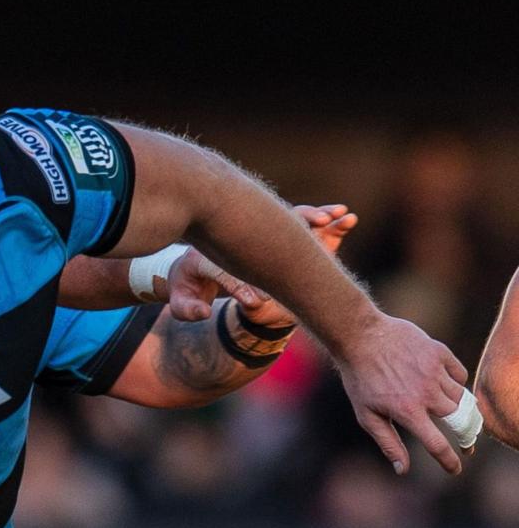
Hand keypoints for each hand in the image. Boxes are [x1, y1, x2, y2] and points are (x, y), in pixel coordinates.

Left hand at [164, 203, 356, 323]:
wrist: (192, 274)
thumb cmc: (188, 288)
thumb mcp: (182, 301)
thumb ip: (187, 308)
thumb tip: (202, 312)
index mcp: (210, 254)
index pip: (230, 265)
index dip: (243, 281)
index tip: (255, 302)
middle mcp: (238, 238)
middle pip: (266, 227)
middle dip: (296, 224)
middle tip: (321, 222)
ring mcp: (258, 236)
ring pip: (289, 221)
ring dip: (316, 217)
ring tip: (339, 215)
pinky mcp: (274, 240)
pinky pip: (300, 227)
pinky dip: (324, 223)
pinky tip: (347, 219)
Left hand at [236, 204, 357, 326]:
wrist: (277, 313)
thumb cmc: (257, 305)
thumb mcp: (250, 304)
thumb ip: (248, 299)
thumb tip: (251, 300)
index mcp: (266, 247)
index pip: (275, 226)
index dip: (288, 223)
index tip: (298, 222)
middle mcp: (286, 241)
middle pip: (300, 219)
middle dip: (313, 215)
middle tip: (325, 219)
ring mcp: (306, 244)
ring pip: (319, 224)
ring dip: (331, 216)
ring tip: (345, 216)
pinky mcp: (324, 251)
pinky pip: (333, 234)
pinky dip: (341, 225)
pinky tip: (350, 219)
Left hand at [335, 315, 468, 474]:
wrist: (359, 337)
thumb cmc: (360, 378)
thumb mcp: (366, 415)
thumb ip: (388, 443)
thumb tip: (403, 469)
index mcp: (408, 411)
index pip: (437, 445)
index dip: (449, 461)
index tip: (455, 469)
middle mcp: (426, 392)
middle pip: (459, 421)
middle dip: (465, 435)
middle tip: (464, 441)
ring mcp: (434, 371)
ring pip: (461, 397)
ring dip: (458, 407)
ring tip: (447, 410)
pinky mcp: (439, 352)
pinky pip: (460, 373)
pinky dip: (456, 382)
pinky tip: (444, 384)